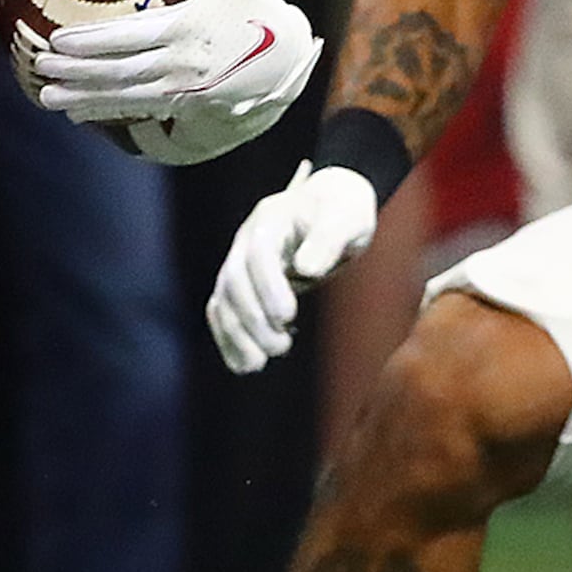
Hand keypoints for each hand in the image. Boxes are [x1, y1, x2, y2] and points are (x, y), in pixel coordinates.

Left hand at [27, 0, 316, 153]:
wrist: (289, 61)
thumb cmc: (254, 8)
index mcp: (187, 29)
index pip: (129, 37)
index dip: (91, 40)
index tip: (58, 38)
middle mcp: (181, 65)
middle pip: (118, 72)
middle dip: (76, 72)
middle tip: (39, 66)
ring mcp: (183, 91)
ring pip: (124, 98)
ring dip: (83, 98)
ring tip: (47, 96)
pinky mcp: (186, 107)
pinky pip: (138, 112)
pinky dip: (106, 112)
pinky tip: (78, 113)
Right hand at [208, 161, 380, 374]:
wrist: (328, 206)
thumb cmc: (342, 211)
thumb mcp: (348, 218)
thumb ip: (329, 238)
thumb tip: (306, 268)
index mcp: (272, 218)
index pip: (259, 253)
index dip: (268, 285)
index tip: (287, 316)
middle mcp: (247, 240)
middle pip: (235, 281)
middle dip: (253, 318)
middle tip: (281, 347)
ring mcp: (239, 262)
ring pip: (224, 300)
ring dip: (237, 335)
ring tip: (259, 364)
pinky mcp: (241, 284)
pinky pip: (223, 312)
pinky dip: (229, 339)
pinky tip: (246, 365)